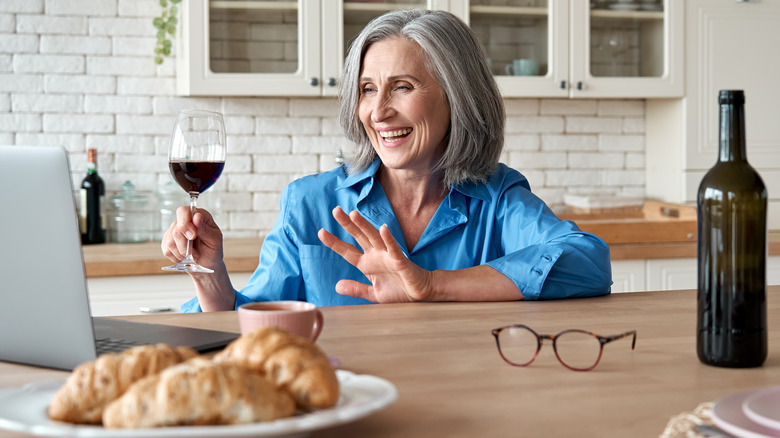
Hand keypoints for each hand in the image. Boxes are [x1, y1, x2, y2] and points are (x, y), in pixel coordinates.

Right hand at [161, 206, 223, 271]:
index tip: (193, 236)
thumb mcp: (214, 239)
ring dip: (182, 252)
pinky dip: (177, 257)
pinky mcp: (167, 242)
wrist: (207, 262)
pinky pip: (167, 250)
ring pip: (170, 241)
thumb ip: (205, 229)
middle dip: (185, 245)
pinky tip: (185, 257)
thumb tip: (197, 217)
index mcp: (198, 215)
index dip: (185, 224)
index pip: (184, 211)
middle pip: (176, 230)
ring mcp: (173, 230)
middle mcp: (184, 221)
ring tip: (192, 255)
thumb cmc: (213, 249)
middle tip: (195, 253)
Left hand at [317, 207, 433, 302]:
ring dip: (365, 226)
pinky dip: (388, 238)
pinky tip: (383, 228)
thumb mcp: (373, 294)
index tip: (321, 232)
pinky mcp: (400, 260)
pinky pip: (394, 248)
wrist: (419, 294)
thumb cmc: (398, 291)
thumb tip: (337, 286)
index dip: (335, 242)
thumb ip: (356, 289)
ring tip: (354, 214)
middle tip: (336, 210)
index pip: (347, 251)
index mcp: (367, 263)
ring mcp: (388, 256)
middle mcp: (375, 255)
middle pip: (359, 237)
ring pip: (374, 237)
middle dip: (348, 224)